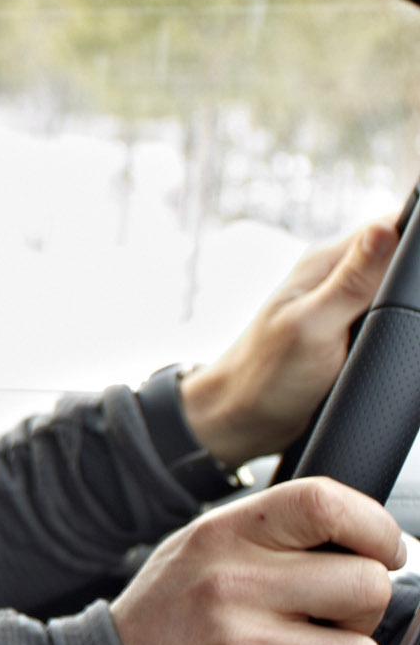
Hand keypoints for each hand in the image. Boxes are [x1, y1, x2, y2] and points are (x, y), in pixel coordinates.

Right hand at [111, 477, 400, 644]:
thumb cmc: (165, 621)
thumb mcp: (200, 552)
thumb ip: (272, 540)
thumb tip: (369, 547)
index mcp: (225, 535)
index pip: (326, 504)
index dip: (375, 529)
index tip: (382, 553)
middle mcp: (232, 584)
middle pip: (368, 587)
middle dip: (362, 615)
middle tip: (325, 626)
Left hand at [179, 214, 400, 469]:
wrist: (242, 419)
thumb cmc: (266, 374)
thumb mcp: (314, 325)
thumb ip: (352, 280)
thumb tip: (383, 229)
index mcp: (325, 264)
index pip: (388, 225)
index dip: (417, 234)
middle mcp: (334, 278)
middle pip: (397, 257)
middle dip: (417, 273)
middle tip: (416, 307)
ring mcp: (340, 305)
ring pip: (393, 287)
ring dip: (409, 300)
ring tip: (412, 318)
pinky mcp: (346, 331)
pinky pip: (384, 315)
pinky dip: (398, 322)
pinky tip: (405, 332)